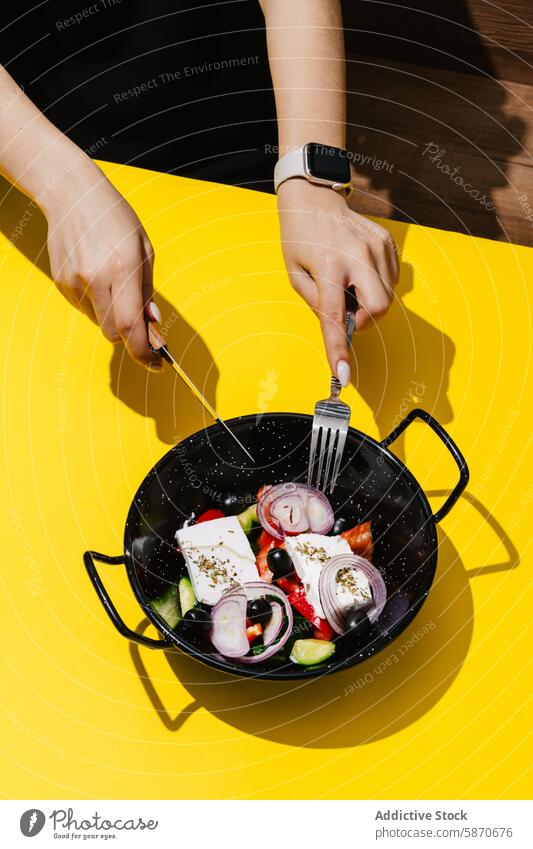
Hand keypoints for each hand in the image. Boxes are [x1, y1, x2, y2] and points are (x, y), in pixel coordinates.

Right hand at [43, 157, 161, 368]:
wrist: (72, 194)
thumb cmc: (115, 218)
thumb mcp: (144, 249)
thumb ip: (148, 291)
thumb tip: (153, 324)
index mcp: (122, 268)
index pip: (130, 325)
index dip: (143, 352)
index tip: (156, 363)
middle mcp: (95, 278)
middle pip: (114, 332)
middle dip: (130, 334)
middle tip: (142, 323)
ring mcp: (74, 282)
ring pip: (99, 322)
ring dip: (112, 316)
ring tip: (115, 283)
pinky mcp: (61, 283)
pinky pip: (84, 309)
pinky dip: (96, 304)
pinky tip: (98, 277)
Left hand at [277, 178, 398, 384]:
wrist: (313, 197)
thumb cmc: (299, 237)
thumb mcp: (295, 273)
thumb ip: (316, 303)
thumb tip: (340, 325)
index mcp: (328, 267)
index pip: (336, 317)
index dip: (339, 349)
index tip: (344, 374)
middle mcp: (356, 256)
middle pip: (379, 308)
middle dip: (366, 319)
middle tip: (347, 309)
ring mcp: (376, 247)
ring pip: (388, 295)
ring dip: (368, 300)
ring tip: (348, 282)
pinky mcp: (387, 241)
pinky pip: (391, 278)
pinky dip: (376, 283)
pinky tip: (359, 270)